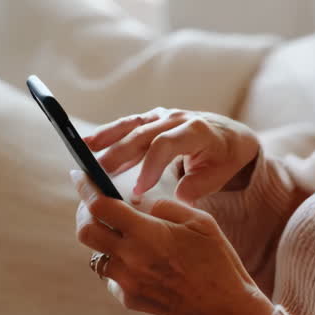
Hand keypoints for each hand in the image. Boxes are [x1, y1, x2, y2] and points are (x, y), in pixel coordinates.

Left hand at [71, 170, 273, 314]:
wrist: (225, 309)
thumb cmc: (217, 261)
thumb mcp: (200, 222)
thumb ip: (165, 207)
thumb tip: (140, 203)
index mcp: (147, 234)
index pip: (100, 206)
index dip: (86, 188)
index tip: (81, 176)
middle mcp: (131, 259)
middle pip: (85, 231)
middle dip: (84, 213)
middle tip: (95, 204)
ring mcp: (127, 282)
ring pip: (96, 254)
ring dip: (103, 239)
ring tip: (122, 232)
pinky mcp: (129, 299)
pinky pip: (111, 275)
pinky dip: (117, 261)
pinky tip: (138, 258)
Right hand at [84, 108, 259, 202]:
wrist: (229, 135)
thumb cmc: (224, 158)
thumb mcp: (220, 174)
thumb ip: (199, 185)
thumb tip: (179, 198)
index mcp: (196, 130)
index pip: (166, 145)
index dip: (149, 166)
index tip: (138, 190)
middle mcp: (177, 118)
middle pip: (143, 135)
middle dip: (119, 154)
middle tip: (99, 175)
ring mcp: (162, 116)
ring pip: (131, 126)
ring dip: (107, 139)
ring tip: (84, 152)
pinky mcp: (151, 120)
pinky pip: (128, 125)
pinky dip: (108, 134)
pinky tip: (88, 144)